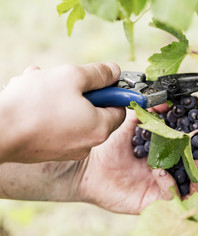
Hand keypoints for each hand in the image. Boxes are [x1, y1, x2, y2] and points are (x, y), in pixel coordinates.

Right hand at [0, 63, 125, 162]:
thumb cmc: (36, 103)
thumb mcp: (73, 76)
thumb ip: (99, 73)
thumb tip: (115, 71)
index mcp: (99, 128)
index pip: (119, 109)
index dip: (112, 91)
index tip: (100, 80)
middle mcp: (87, 144)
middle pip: (94, 111)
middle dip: (79, 91)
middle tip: (61, 79)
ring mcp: (67, 150)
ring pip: (71, 115)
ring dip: (59, 96)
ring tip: (36, 83)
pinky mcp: (48, 151)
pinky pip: (56, 125)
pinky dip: (47, 110)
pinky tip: (28, 97)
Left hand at [75, 105, 197, 213]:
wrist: (88, 166)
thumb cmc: (112, 144)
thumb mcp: (134, 123)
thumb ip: (151, 110)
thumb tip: (167, 97)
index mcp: (171, 150)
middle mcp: (173, 169)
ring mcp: (166, 186)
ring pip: (195, 187)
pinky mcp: (154, 201)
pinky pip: (171, 195)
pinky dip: (170, 184)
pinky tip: (160, 172)